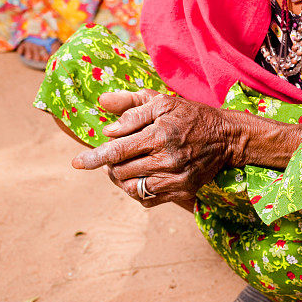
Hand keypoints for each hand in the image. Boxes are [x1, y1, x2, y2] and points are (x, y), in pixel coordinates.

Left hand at [71, 90, 233, 208]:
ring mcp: (175, 179)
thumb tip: (104, 113)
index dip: (94, 157)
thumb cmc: (190, 115)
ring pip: (132, 188)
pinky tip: (141, 176)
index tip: (76, 163)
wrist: (226, 137)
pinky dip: (137, 190)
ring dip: (122, 178)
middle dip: (110, 164)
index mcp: (159, 135)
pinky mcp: (182, 192)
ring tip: (126, 165)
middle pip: (121, 171)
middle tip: (114, 154)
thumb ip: (131, 107)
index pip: (118, 150)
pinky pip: (147, 199)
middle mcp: (166, 160)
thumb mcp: (162, 101)